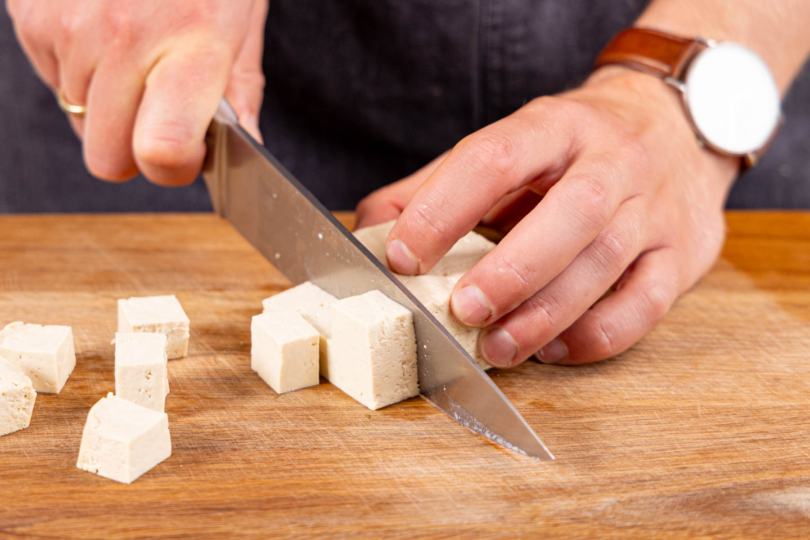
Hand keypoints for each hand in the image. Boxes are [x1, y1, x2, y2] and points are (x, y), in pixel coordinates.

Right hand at [6, 0, 266, 184]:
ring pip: (79, 120)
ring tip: (135, 53)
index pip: (161, 150)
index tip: (186, 156)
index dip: (173, 169)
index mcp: (191, 45)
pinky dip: (80, 72)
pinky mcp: (32, 18)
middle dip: (134, 150)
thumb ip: (241, 89)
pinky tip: (104, 33)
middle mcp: (124, 40)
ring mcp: (70, 28)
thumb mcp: (241, 18)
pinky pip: (54, 81)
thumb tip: (247, 145)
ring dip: (108, 105)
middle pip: (108, 158)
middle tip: (159, 113)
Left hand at [356, 67, 738, 366]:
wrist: (677, 124)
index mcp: (554, 127)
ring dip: (546, 314)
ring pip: (606, 263)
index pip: (496, 158)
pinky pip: (646, 305)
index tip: (401, 253)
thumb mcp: (511, 145)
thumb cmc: (575, 147)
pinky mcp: (681, 254)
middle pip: (572, 213)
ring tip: (497, 347)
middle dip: (512, 269)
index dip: (445, 207)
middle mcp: (612, 162)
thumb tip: (372, 226)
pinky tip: (553, 349)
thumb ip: (441, 184)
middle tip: (462, 310)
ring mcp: (653, 208)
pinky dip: (596, 337)